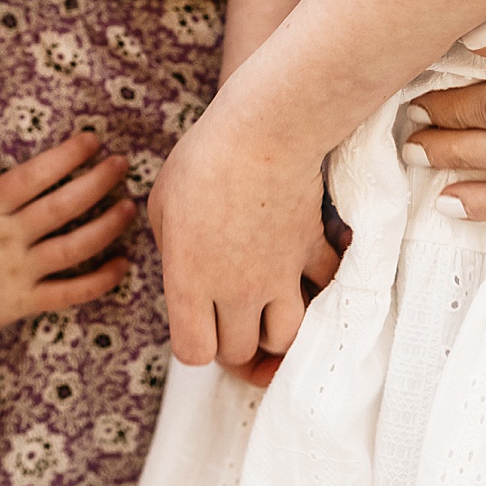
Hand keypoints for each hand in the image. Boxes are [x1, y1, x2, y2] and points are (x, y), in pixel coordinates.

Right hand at [0, 132, 135, 341]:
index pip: (36, 176)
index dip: (67, 156)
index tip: (92, 140)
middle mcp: (10, 236)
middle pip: (63, 206)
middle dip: (96, 182)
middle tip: (122, 164)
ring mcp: (20, 271)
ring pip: (73, 247)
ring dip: (106, 227)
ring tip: (129, 208)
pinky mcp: (23, 303)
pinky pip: (68, 293)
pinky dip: (98, 281)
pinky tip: (121, 267)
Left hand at [151, 95, 340, 370]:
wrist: (263, 131)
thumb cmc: (202, 161)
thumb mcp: (162, 204)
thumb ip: (169, 248)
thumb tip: (183, 268)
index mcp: (191, 282)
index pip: (194, 353)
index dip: (194, 342)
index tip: (194, 321)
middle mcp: (236, 290)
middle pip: (239, 351)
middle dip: (231, 339)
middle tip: (227, 313)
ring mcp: (280, 275)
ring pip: (285, 338)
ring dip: (274, 329)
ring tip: (265, 304)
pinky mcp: (311, 252)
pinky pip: (324, 290)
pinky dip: (318, 288)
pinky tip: (307, 273)